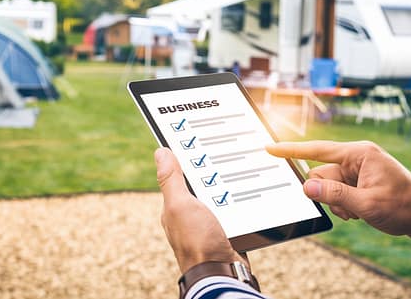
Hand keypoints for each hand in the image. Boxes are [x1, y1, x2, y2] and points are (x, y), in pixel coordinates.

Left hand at [155, 147, 247, 272]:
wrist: (222, 272)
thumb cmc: (197, 241)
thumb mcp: (180, 205)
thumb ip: (171, 180)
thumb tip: (161, 152)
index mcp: (174, 207)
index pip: (180, 175)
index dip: (189, 157)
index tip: (202, 137)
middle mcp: (189, 216)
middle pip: (202, 184)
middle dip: (213, 169)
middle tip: (228, 149)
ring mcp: (208, 224)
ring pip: (220, 196)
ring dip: (229, 186)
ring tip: (243, 166)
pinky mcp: (226, 231)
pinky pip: (233, 210)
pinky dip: (240, 202)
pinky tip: (249, 193)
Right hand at [267, 140, 410, 251]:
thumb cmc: (403, 206)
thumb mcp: (366, 204)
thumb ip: (334, 195)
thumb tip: (306, 186)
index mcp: (360, 153)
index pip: (317, 150)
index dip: (291, 150)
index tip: (269, 147)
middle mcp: (357, 158)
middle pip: (321, 173)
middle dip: (328, 194)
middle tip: (348, 208)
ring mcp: (358, 171)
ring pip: (328, 186)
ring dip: (338, 203)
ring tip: (359, 211)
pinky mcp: (359, 182)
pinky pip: (337, 193)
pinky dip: (344, 205)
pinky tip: (361, 212)